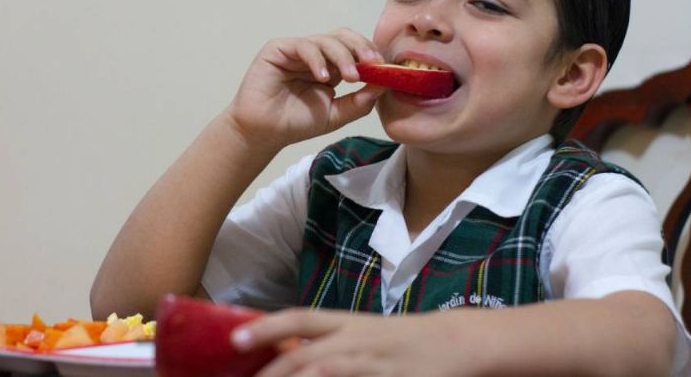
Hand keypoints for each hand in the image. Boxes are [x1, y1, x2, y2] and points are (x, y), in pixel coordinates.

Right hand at [225, 29, 385, 149]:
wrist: (264, 133)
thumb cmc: (295, 123)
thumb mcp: (335, 115)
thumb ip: (359, 102)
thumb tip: (383, 85)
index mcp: (330, 67)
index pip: (354, 50)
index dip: (370, 54)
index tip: (385, 68)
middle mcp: (315, 55)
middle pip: (343, 37)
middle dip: (361, 47)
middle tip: (373, 63)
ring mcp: (296, 50)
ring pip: (326, 40)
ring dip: (343, 56)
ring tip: (350, 77)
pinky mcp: (278, 49)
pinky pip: (303, 45)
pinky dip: (317, 59)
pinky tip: (323, 77)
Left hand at [231, 308, 474, 376]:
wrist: (456, 341)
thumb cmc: (400, 339)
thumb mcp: (361, 333)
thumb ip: (325, 341)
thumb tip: (281, 352)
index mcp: (346, 322)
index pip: (300, 318)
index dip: (267, 327)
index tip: (234, 339)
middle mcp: (357, 339)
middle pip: (308, 353)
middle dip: (275, 371)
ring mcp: (375, 363)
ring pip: (329, 370)